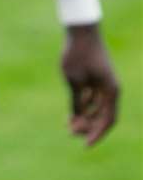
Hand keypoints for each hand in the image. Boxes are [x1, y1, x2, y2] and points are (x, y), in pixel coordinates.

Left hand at [61, 24, 119, 145]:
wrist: (80, 33)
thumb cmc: (78, 55)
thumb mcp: (74, 81)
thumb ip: (76, 100)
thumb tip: (76, 120)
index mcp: (111, 91)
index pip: (108, 120)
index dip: (97, 134)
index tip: (86, 145)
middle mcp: (110, 90)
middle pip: (102, 116)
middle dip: (89, 127)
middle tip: (71, 133)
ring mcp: (103, 85)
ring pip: (96, 109)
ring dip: (85, 118)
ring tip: (69, 127)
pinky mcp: (94, 80)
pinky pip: (91, 100)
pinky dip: (83, 108)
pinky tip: (71, 115)